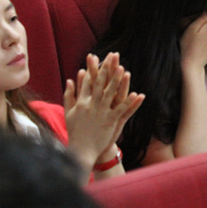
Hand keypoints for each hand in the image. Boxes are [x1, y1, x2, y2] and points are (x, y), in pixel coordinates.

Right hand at [64, 53, 144, 168]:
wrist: (80, 151)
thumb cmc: (75, 131)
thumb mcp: (68, 112)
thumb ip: (69, 95)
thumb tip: (69, 79)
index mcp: (81, 102)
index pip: (88, 82)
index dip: (92, 69)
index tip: (96, 58)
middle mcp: (90, 105)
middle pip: (100, 83)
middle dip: (106, 68)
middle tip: (112, 56)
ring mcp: (101, 113)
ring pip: (111, 93)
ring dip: (117, 80)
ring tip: (124, 69)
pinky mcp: (110, 121)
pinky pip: (121, 109)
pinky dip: (129, 102)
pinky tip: (138, 94)